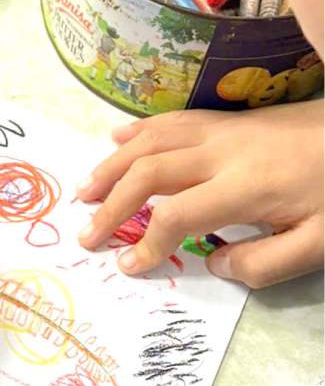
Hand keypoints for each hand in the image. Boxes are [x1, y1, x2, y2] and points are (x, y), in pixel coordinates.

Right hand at [75, 99, 324, 286]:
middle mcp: (223, 152)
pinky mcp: (229, 119)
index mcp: (244, 187)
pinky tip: (117, 140)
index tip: (129, 266)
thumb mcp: (317, 244)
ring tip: (83, 190)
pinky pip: (171, 120)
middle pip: (149, 173)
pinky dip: (137, 131)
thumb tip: (214, 262)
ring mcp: (223, 130)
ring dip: (112, 166)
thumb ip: (264, 266)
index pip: (176, 216)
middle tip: (87, 235)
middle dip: (112, 206)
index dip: (146, 244)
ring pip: (152, 140)